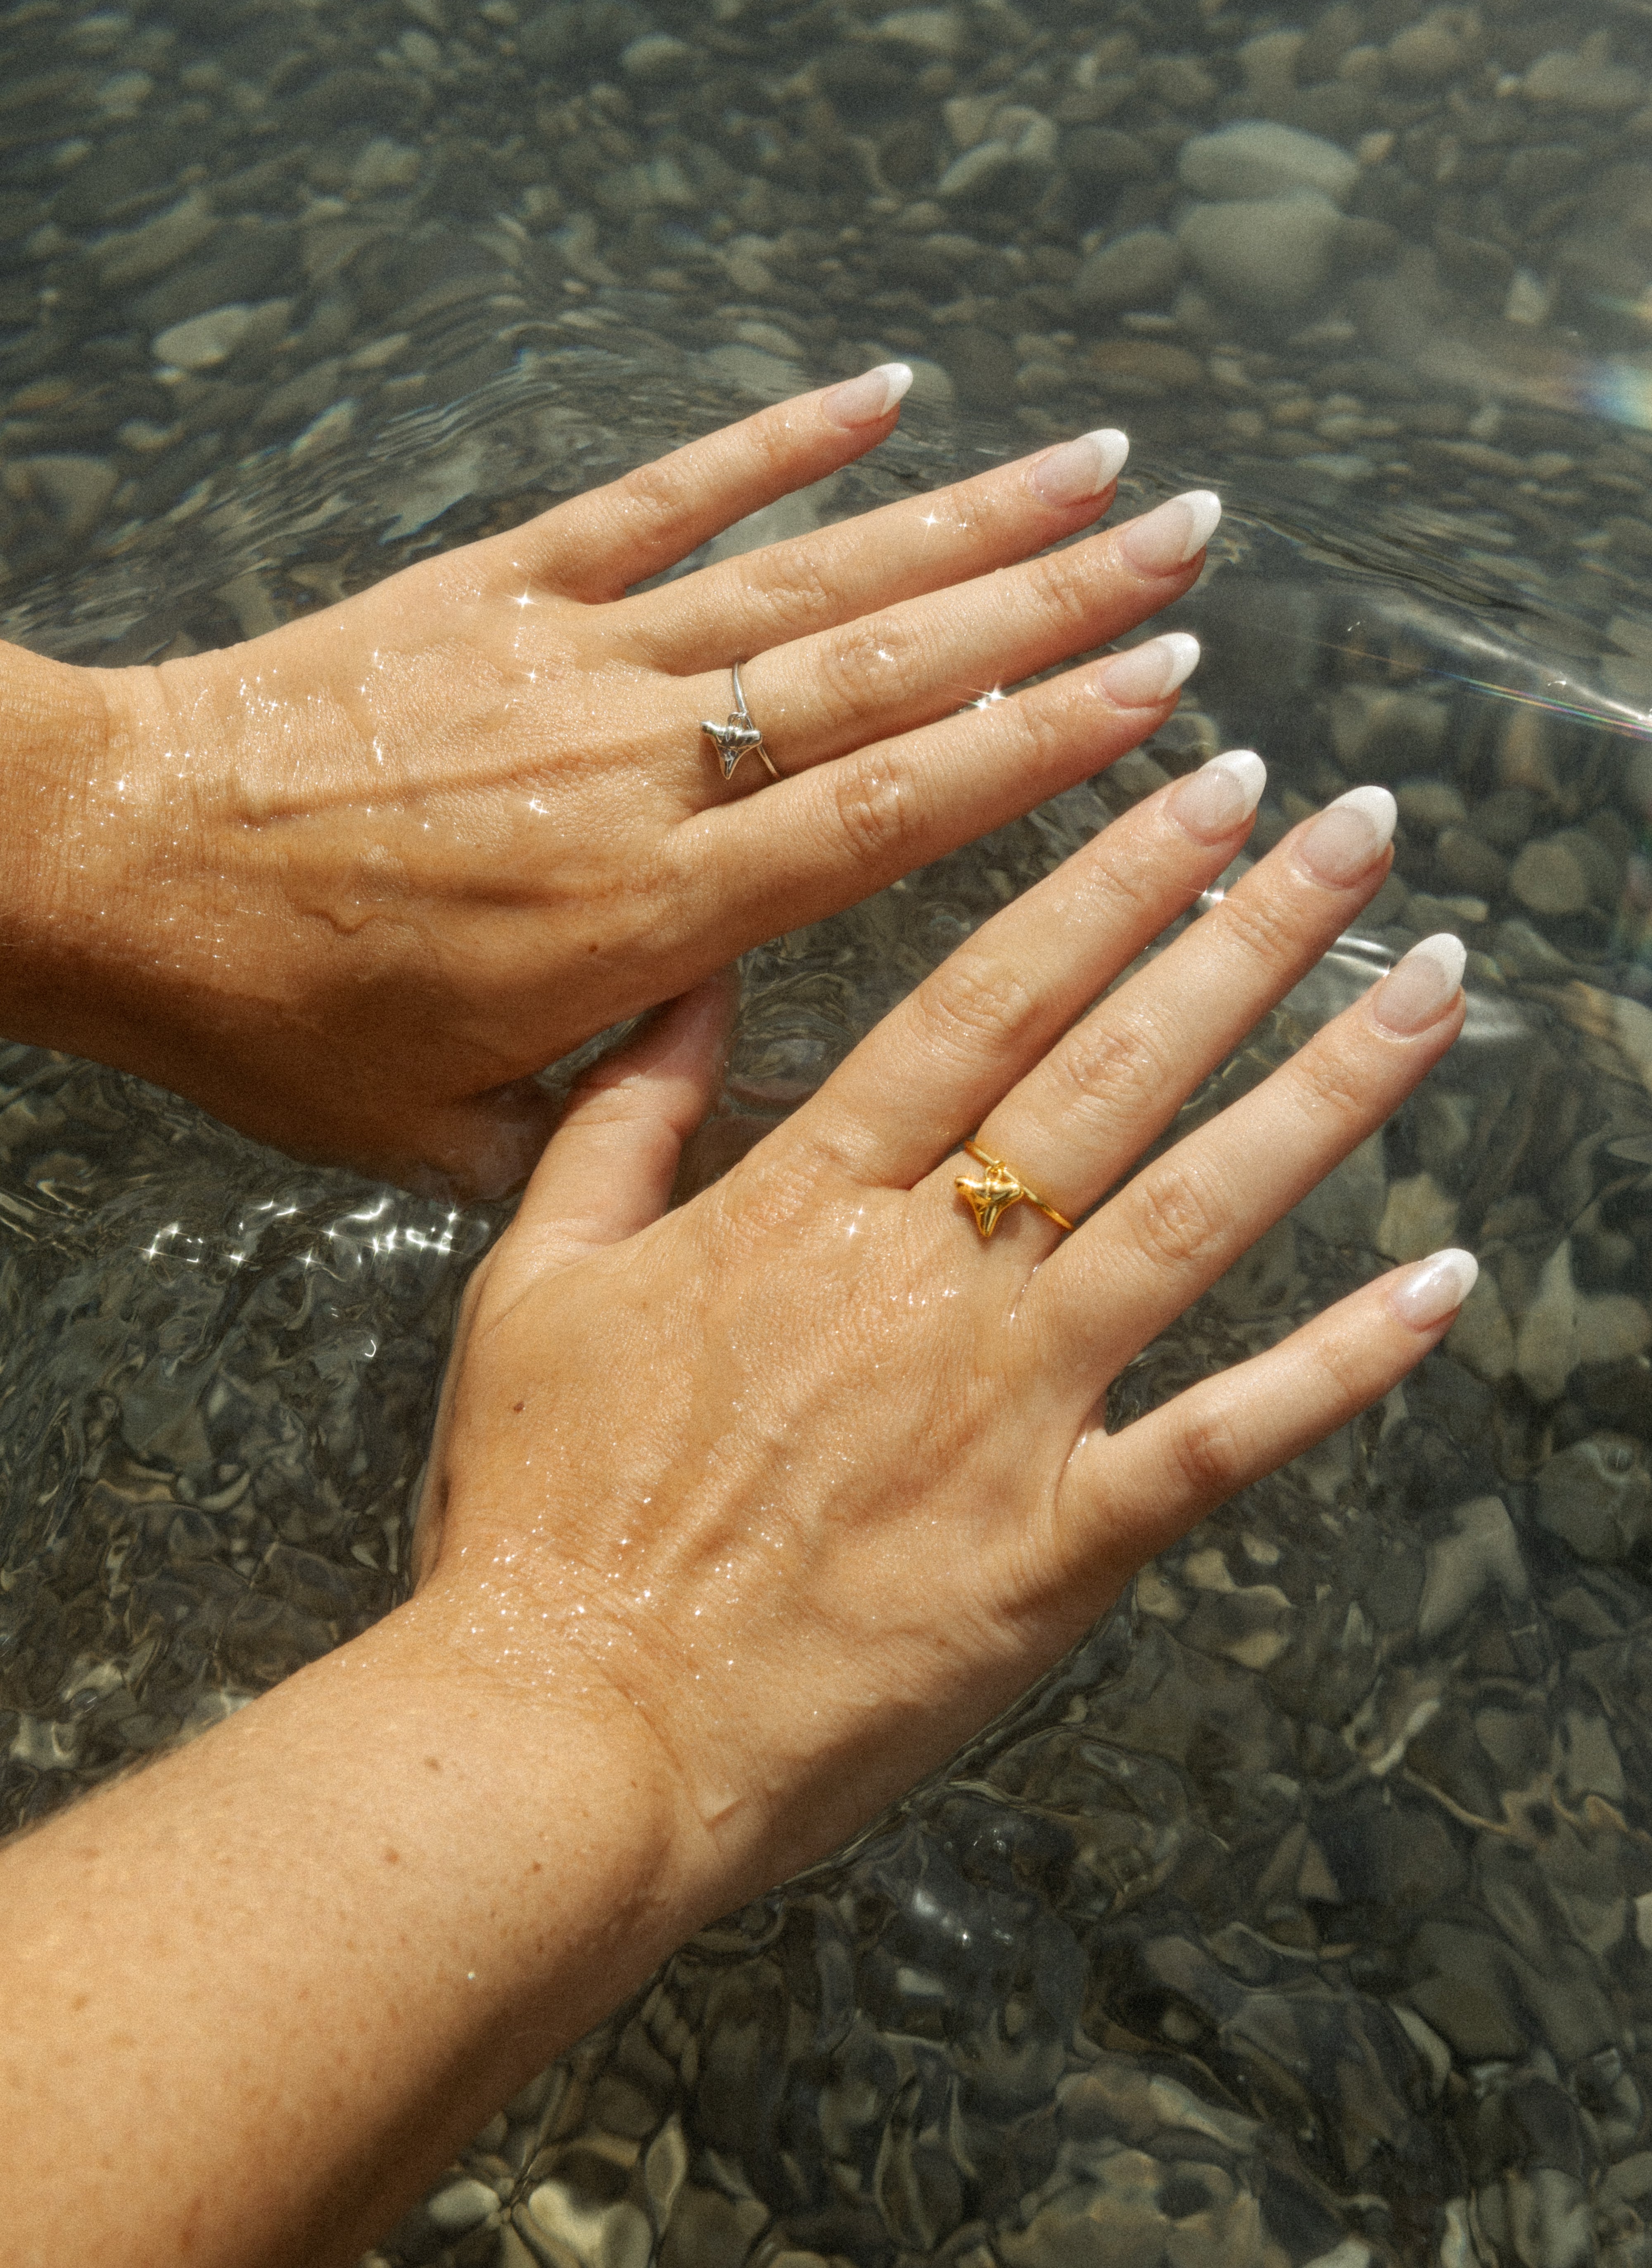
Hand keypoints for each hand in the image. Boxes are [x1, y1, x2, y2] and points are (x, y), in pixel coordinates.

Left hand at [21, 369, 1216, 1193]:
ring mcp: (574, 660)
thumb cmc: (274, 1016)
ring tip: (1104, 467)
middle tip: (1193, 553)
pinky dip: (773, 443)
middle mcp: (640, 770)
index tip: (1165, 696)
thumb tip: (726, 1092)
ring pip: (808, 578)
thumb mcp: (446, 1135)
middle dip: (1056, 611)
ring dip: (965, 519)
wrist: (108, 866)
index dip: (1040, 750)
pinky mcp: (497, 584)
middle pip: (887, 674)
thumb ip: (603, 1126)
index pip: (889, 816)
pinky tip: (884, 393)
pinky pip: (661, 498)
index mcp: (646, 915)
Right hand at [412, 754, 1471, 1910]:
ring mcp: (1001, 1411)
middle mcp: (924, 1281)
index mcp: (799, 1206)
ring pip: (1192, 1216)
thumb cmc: (533, 1515)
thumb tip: (692, 979)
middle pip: (1113, 1071)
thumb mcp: (535, 1281)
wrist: (559, 1734)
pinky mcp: (1052, 1549)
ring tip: (1432, 988)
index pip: (985, 1001)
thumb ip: (623, 1118)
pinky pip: (1220, 1440)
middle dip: (1245, 932)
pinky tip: (1438, 1283)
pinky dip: (1338, 1366)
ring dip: (1325, 1094)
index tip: (1200, 791)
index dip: (1105, 885)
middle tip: (1358, 826)